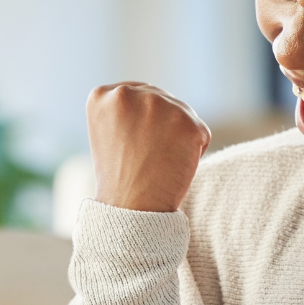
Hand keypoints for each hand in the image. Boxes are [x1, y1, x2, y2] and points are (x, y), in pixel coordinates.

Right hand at [85, 82, 211, 212]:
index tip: (132, 146)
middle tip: (147, 157)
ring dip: (178, 137)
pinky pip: (201, 132)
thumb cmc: (119, 178)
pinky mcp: (188, 123)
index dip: (142, 123)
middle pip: (163, 100)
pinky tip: (174, 166)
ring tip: (159, 161)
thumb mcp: (109, 132)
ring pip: (183, 114)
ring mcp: (159, 105)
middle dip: (162, 127)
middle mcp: (128, 93)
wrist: (130, 210)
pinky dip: (195, 151)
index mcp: (102, 95)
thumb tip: (159, 97)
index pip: (139, 94)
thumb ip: (128, 108)